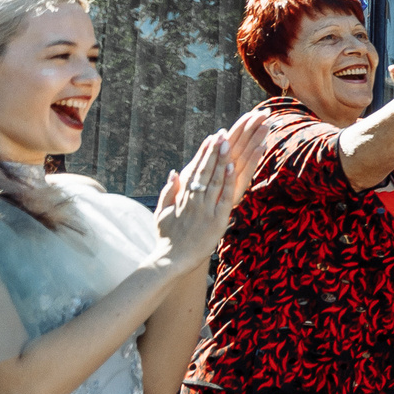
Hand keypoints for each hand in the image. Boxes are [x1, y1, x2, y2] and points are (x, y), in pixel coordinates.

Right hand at [155, 126, 254, 260]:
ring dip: (221, 161)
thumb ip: (168, 192)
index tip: (210, 138)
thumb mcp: (162, 213)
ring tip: (228, 143)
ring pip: (215, 180)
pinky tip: (231, 167)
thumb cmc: (167, 238)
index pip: (195, 170)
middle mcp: (194, 200)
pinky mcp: (217, 220)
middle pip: (205, 171)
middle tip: (221, 134)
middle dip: (214, 152)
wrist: (172, 259)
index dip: (203, 154)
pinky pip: (224, 197)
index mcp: (182, 197)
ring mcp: (205, 209)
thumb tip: (174, 172)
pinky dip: (227, 181)